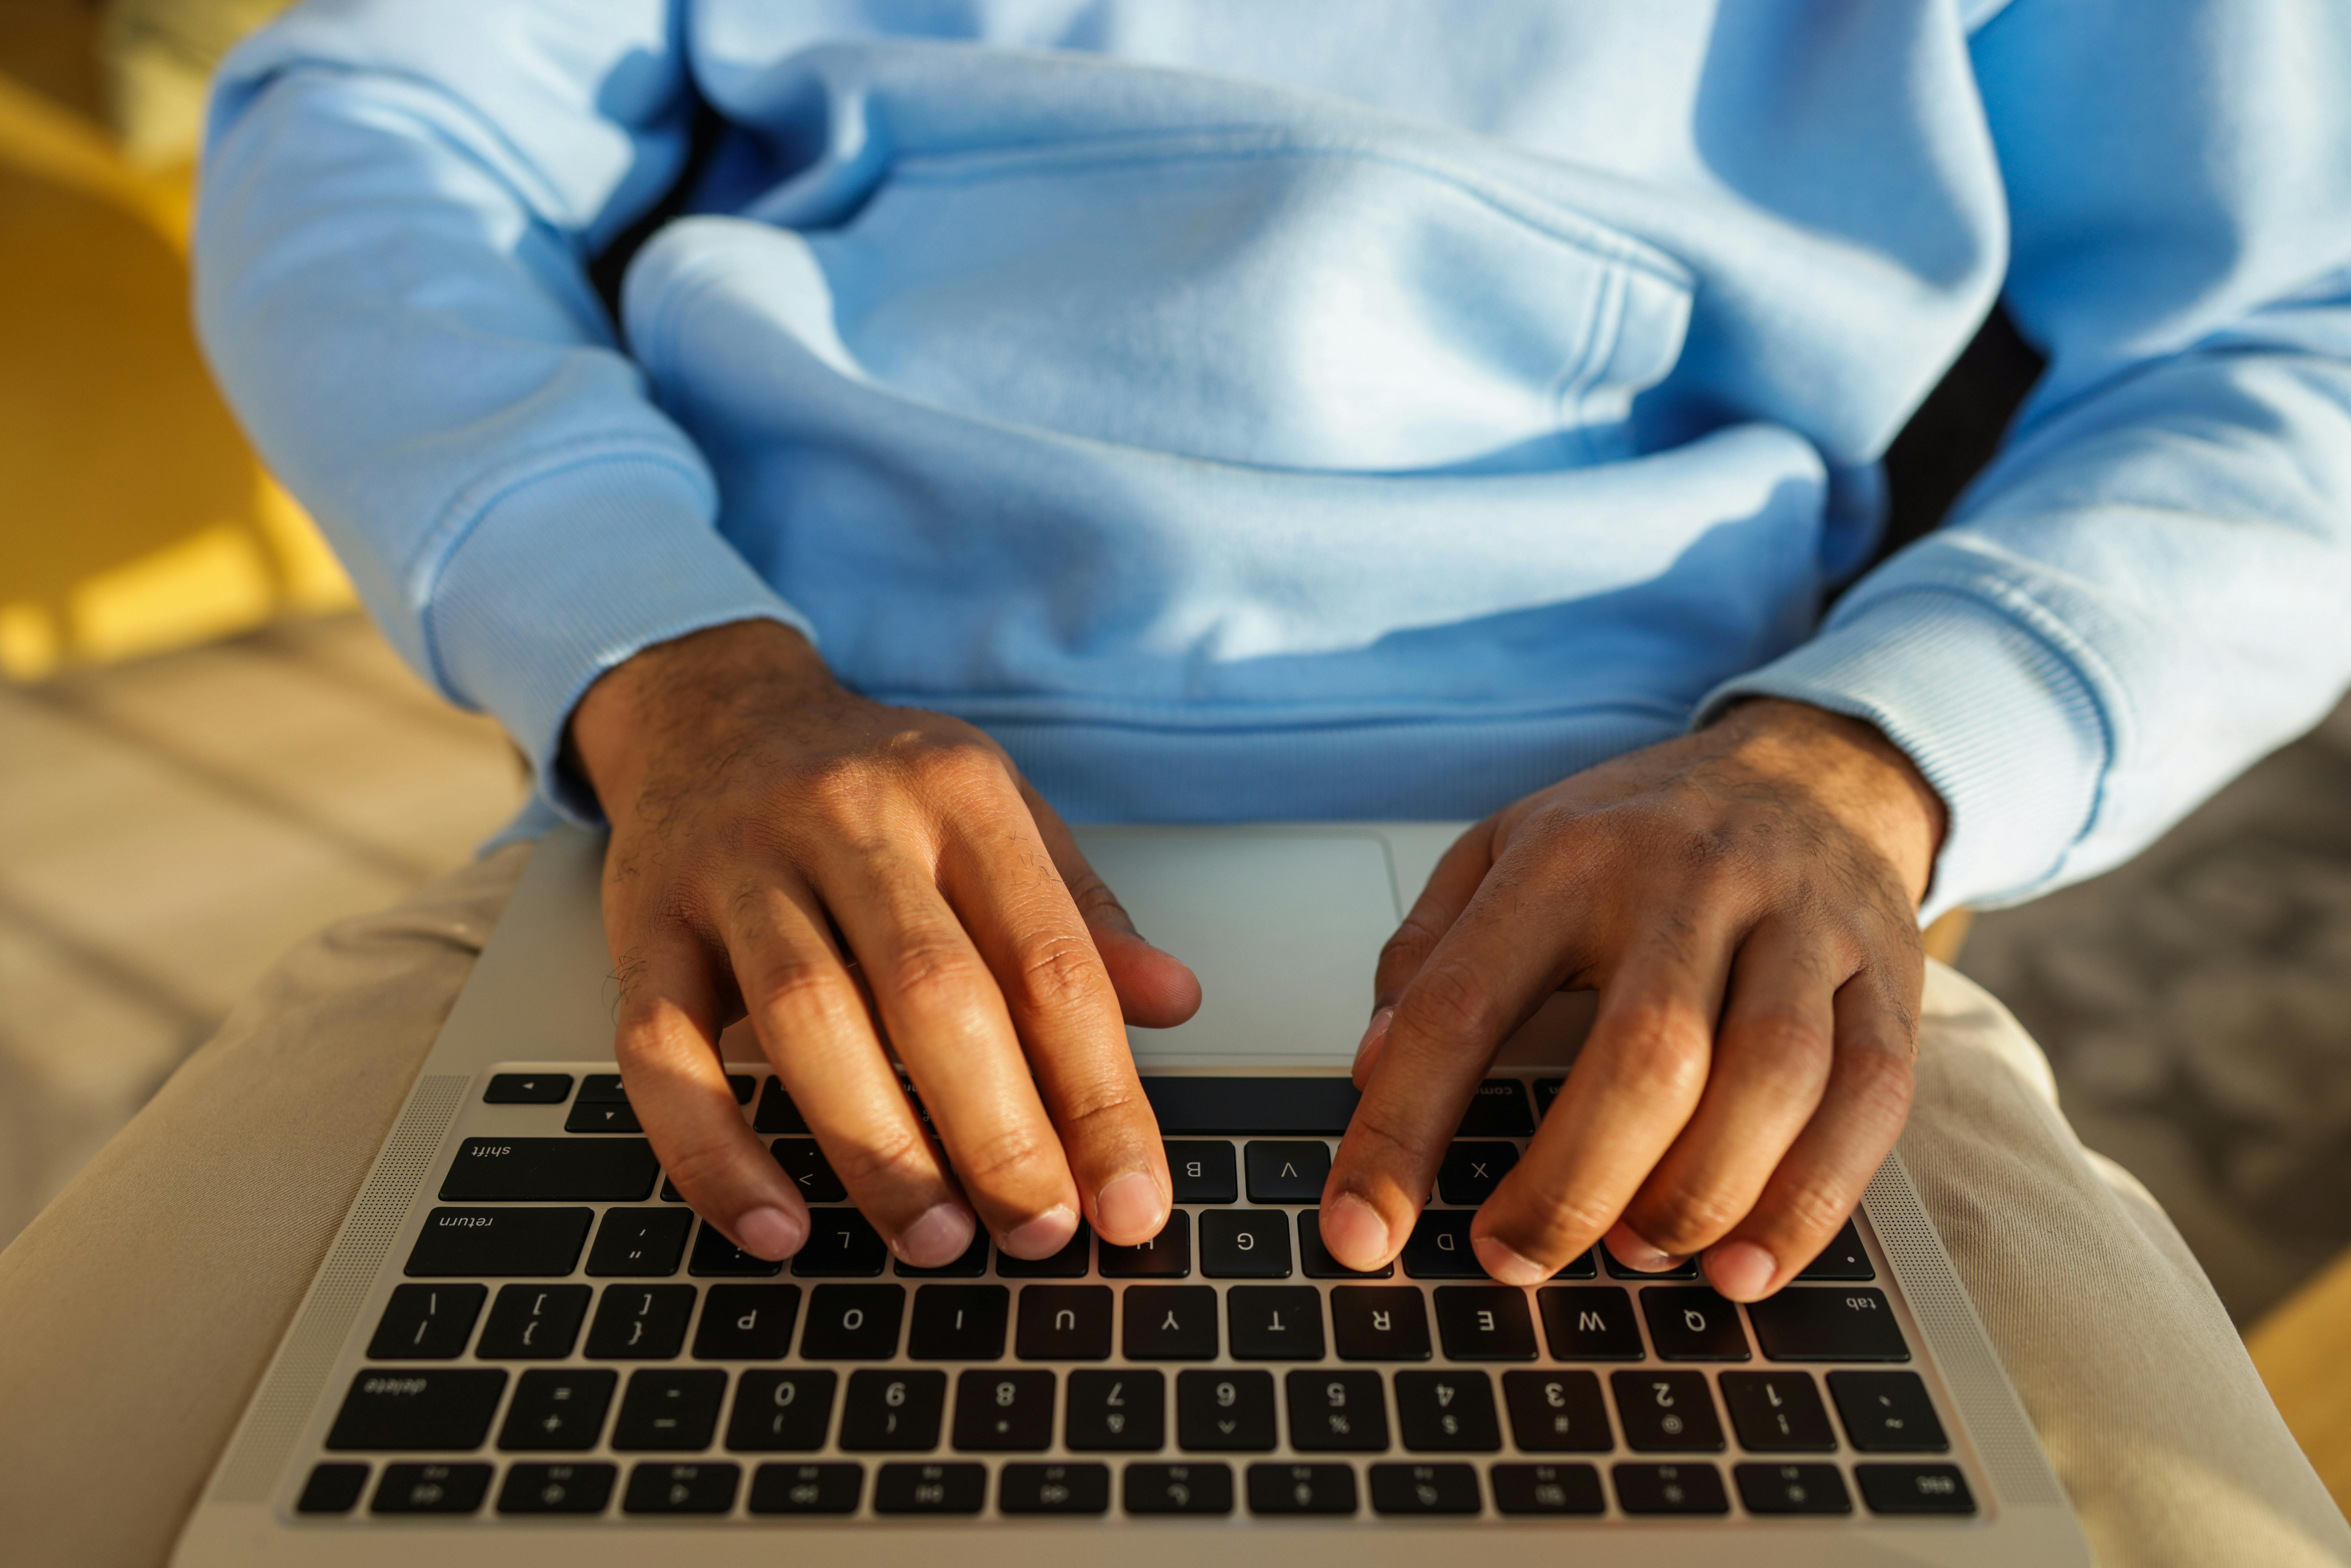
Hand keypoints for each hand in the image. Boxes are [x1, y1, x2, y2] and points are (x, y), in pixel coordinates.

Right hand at [570, 619, 1200, 1266]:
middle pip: (933, 993)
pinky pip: (664, 1050)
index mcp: (958, 796)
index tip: (1132, 1200)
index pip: (1050, 962)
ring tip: (936, 1242)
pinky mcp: (644, 924)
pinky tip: (776, 1228)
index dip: (1099, 1093)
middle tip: (1039, 1233)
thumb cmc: (875, 787)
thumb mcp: (997, 815)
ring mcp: (737, 868)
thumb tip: (1175, 1001)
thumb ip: (1079, 917)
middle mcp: (848, 820)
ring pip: (808, 1020)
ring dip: (878, 1150)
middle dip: (998, 1133)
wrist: (714, 710)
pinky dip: (716, 1151)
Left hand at [1319, 698, 1945, 1300]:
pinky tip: (1743, 1264)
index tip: (1360, 1232)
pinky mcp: (1888, 974)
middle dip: (1569, 1186)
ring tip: (1631, 1257)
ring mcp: (1803, 926)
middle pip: (1644, 1057)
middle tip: (1513, 1258)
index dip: (1402, 1131)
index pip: (1463, 1004)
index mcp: (1568, 856)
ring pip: (1768, 1081)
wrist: (1813, 765)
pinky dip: (1807, 1202)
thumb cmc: (1638, 832)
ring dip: (1695, 1199)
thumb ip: (1427, 953)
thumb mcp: (1505, 848)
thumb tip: (1373, 1071)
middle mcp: (1689, 882)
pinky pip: (1867, 1101)